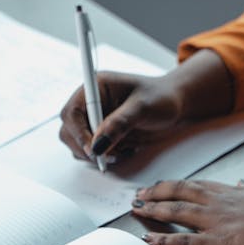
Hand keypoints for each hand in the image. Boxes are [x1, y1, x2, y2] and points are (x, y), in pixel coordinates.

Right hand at [59, 71, 183, 162]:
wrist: (175, 105)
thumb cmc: (161, 97)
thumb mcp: (142, 107)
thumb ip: (119, 124)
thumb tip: (98, 144)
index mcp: (95, 88)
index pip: (72, 112)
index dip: (78, 133)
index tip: (94, 148)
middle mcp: (91, 104)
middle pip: (69, 131)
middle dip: (85, 147)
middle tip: (108, 155)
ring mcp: (95, 121)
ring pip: (78, 145)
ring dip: (97, 154)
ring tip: (121, 150)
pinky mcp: (103, 135)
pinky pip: (93, 152)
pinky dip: (106, 157)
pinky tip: (124, 149)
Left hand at [131, 179, 243, 244]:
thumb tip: (242, 184)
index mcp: (236, 194)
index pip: (200, 186)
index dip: (179, 186)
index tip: (164, 186)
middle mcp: (223, 204)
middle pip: (182, 192)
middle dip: (158, 192)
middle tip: (140, 194)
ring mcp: (219, 223)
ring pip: (178, 212)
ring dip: (155, 209)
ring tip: (137, 209)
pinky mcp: (220, 244)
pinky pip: (185, 241)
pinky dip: (164, 240)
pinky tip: (148, 239)